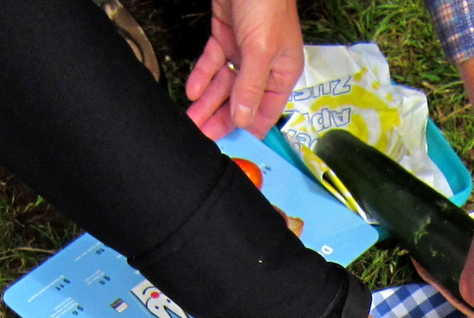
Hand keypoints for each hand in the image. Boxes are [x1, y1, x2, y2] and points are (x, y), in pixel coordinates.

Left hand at [184, 0, 302, 139]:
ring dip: (207, 103)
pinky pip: (212, 64)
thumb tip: (245, 120)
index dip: (248, 130)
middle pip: (240, 101)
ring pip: (223, 86)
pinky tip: (193, 91)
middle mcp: (264, 66)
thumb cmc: (267, 4)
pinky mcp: (226, 38)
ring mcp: (244, 53)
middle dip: (221, 119)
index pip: (265, 111)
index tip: (230, 147)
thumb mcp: (261, 50)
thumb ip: (252, 86)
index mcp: (282, 73)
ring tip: (191, 119)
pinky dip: (202, 77)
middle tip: (202, 136)